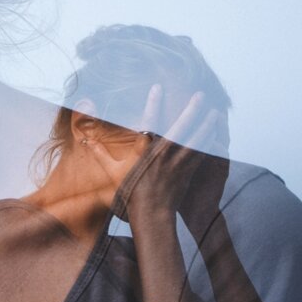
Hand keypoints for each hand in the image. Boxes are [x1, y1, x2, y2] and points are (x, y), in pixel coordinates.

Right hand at [85, 85, 221, 224]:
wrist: (151, 214)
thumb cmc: (131, 193)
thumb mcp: (112, 171)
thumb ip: (100, 153)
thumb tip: (85, 140)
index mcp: (145, 151)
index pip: (149, 122)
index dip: (153, 103)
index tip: (158, 87)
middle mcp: (163, 154)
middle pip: (181, 128)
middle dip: (192, 110)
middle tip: (200, 95)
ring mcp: (177, 163)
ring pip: (196, 140)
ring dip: (207, 125)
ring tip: (215, 112)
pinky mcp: (188, 172)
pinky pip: (202, 155)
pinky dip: (210, 143)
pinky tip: (217, 134)